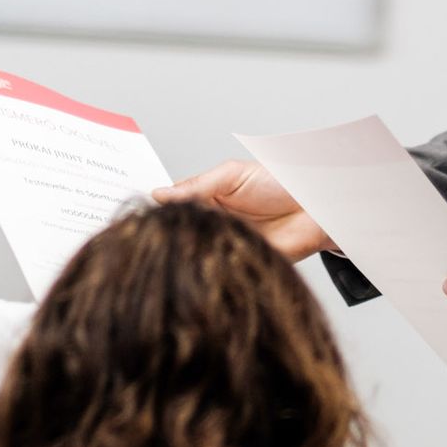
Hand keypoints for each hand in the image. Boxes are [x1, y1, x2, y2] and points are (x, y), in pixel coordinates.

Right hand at [152, 159, 334, 261]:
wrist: (317, 207)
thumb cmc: (278, 183)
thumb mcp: (231, 175)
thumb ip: (196, 186)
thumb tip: (159, 195)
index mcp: (203, 198)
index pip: (169, 206)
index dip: (151, 210)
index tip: (129, 212)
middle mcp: (209, 224)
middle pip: (176, 233)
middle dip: (159, 235)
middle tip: (138, 236)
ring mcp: (220, 246)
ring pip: (190, 253)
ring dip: (179, 252)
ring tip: (162, 249)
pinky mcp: (236, 266)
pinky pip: (213, 271)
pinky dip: (201, 271)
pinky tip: (190, 265)